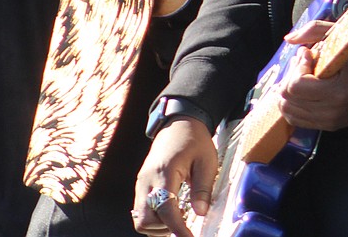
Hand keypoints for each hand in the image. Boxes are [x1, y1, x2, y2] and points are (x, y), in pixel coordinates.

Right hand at [132, 117, 216, 236]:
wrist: (179, 122)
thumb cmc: (194, 139)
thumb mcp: (207, 161)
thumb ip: (203, 188)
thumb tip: (200, 213)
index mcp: (164, 172)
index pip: (166, 210)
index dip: (177, 229)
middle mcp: (147, 179)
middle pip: (145, 220)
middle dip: (164, 229)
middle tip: (183, 224)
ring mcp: (141, 182)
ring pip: (140, 218)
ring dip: (158, 225)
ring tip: (178, 215)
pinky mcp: (141, 183)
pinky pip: (141, 209)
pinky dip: (154, 217)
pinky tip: (171, 209)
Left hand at [278, 20, 347, 130]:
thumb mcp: (347, 37)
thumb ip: (315, 30)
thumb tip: (289, 39)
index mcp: (337, 92)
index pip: (296, 85)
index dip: (297, 66)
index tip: (309, 53)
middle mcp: (331, 112)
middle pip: (288, 98)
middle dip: (290, 76)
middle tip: (303, 63)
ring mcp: (328, 122)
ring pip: (288, 111)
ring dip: (289, 91)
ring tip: (301, 76)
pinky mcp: (327, 126)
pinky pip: (296, 120)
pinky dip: (292, 104)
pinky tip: (301, 90)